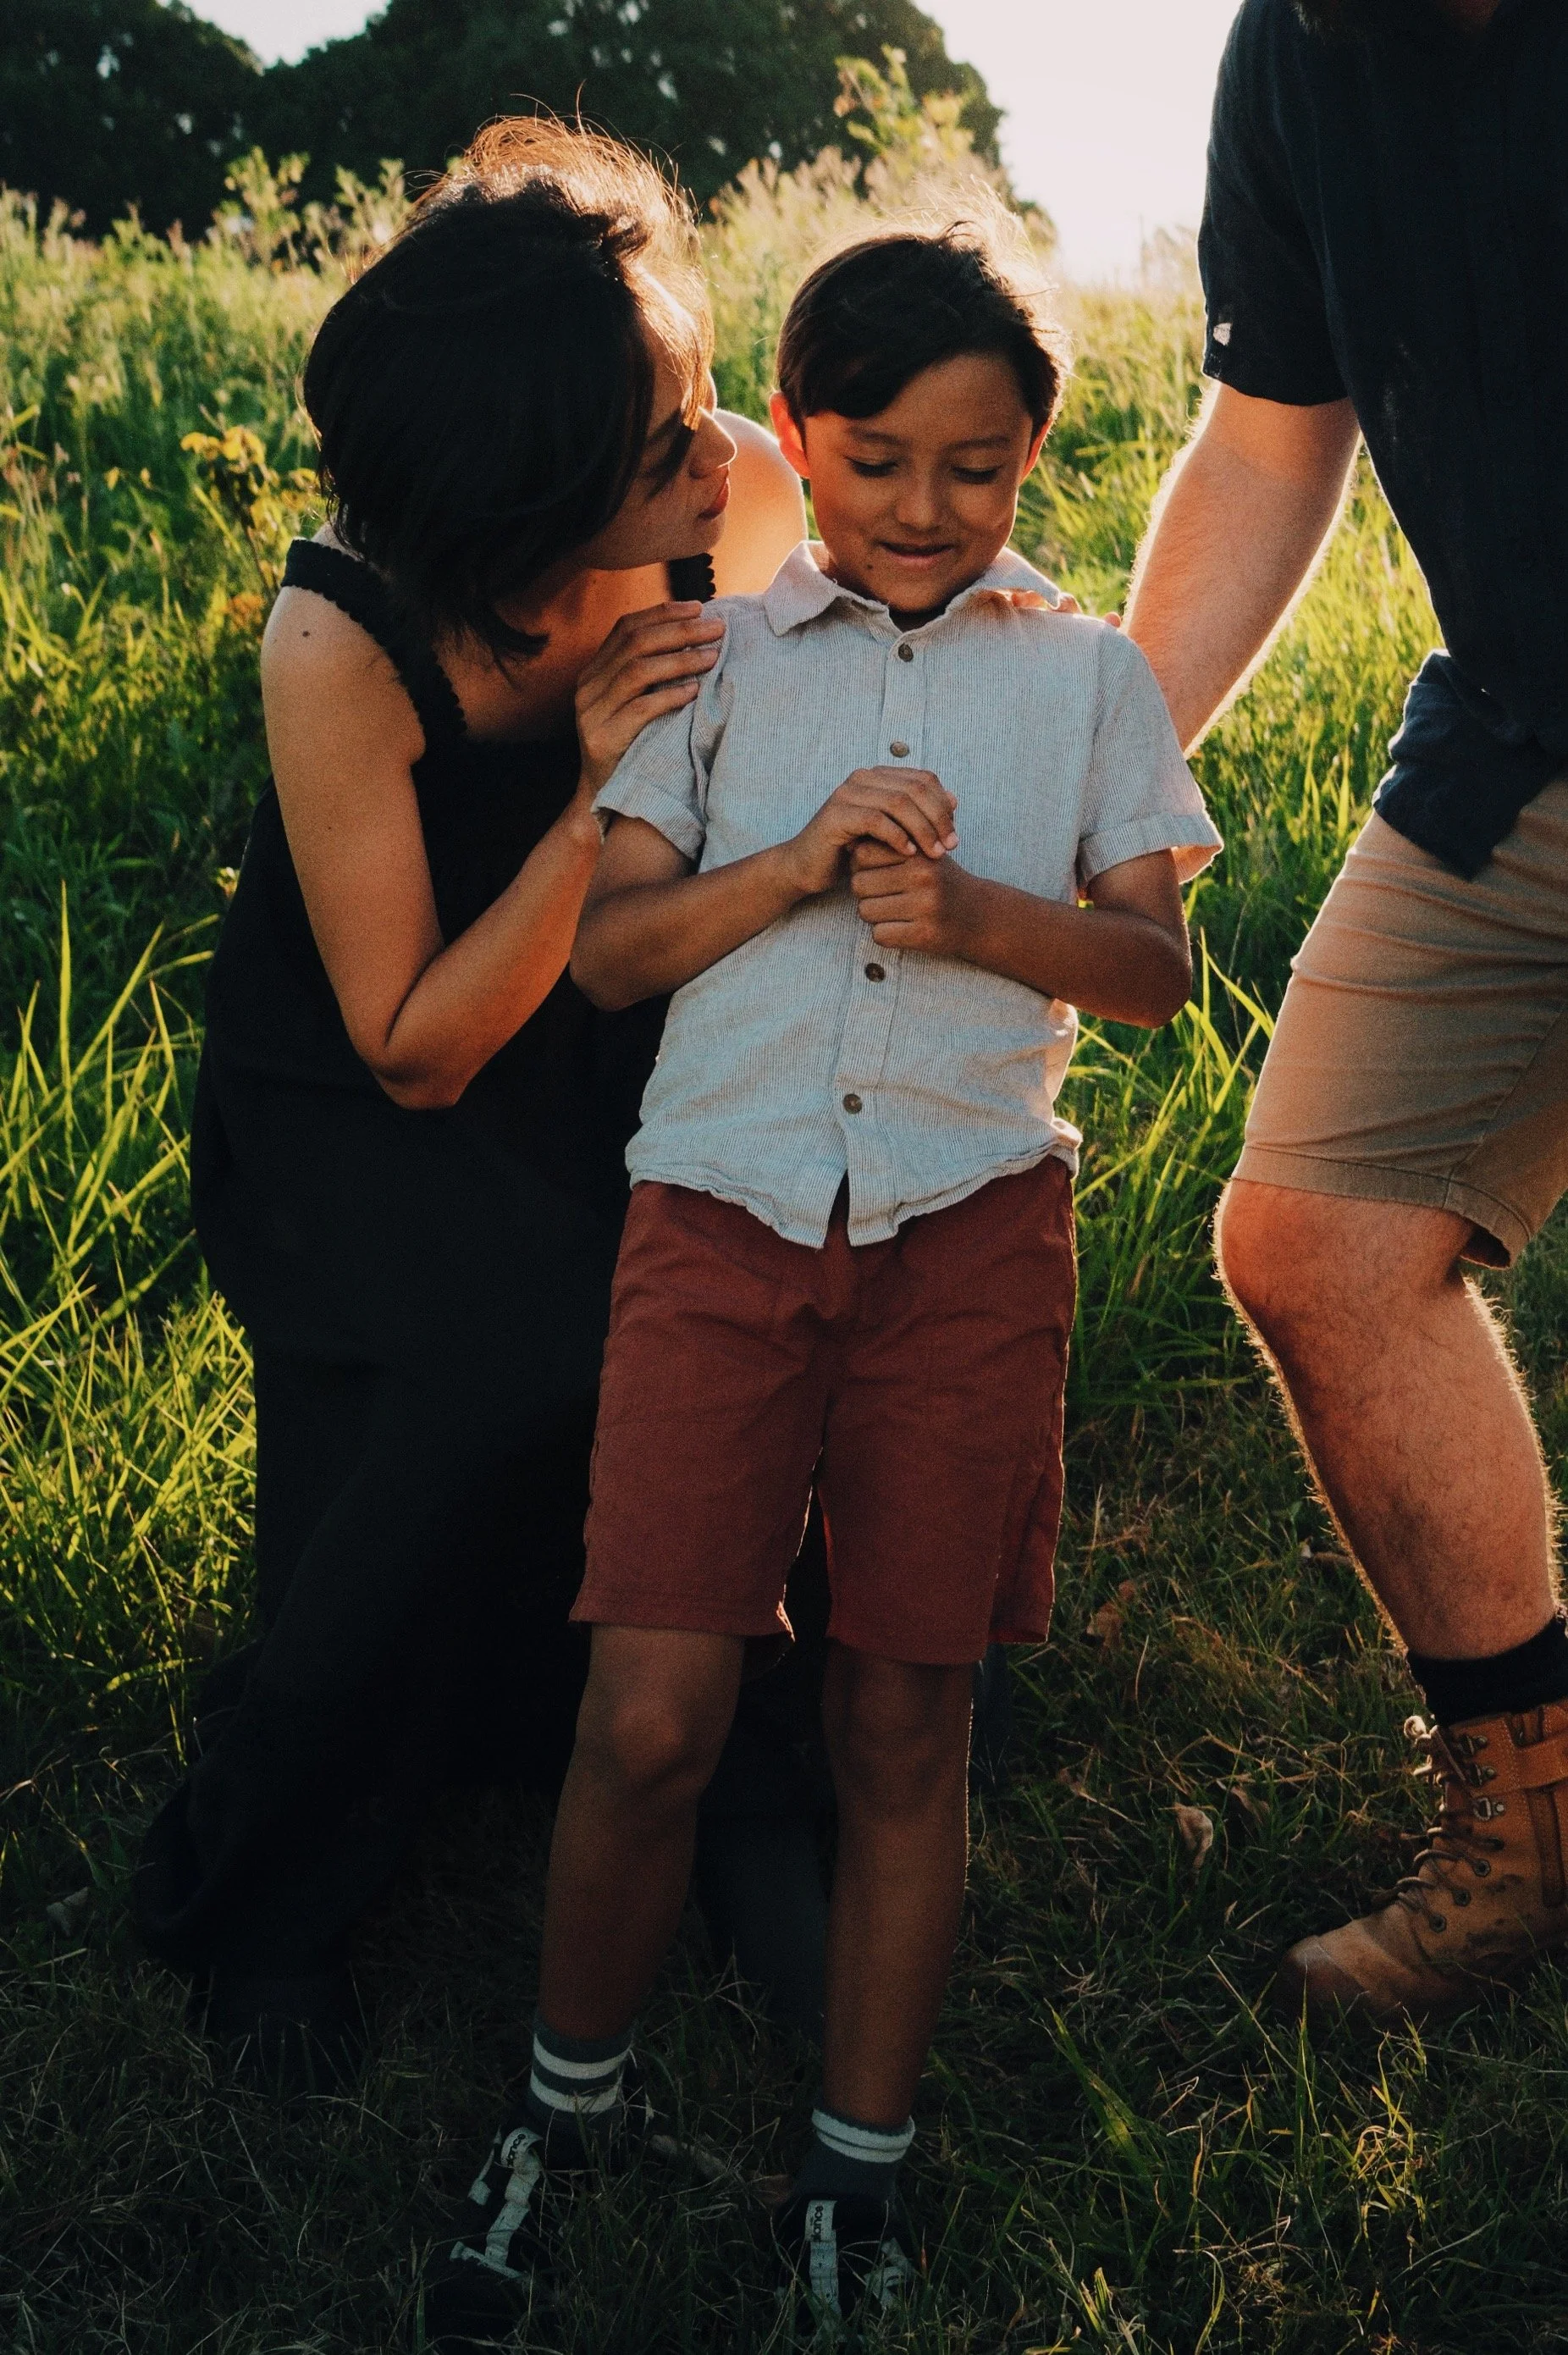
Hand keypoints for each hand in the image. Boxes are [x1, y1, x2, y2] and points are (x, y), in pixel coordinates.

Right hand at [574, 601, 724, 801]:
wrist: (605, 798)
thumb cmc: (631, 746)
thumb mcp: (634, 704)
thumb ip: (648, 674)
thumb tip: (694, 637)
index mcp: (593, 672)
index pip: (626, 627)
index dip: (663, 613)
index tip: (699, 607)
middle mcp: (587, 687)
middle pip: (636, 643)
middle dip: (680, 631)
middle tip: (717, 628)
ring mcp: (592, 712)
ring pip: (638, 671)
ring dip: (680, 660)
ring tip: (713, 657)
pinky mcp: (603, 738)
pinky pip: (640, 709)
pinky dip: (670, 696)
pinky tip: (695, 691)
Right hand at [781, 767, 957, 898]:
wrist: (808, 866)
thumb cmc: (852, 850)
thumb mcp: (891, 831)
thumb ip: (918, 814)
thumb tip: (954, 800)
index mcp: (878, 777)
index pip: (924, 779)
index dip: (944, 806)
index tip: (954, 836)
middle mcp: (862, 778)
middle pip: (915, 789)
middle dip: (937, 819)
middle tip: (949, 847)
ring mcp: (847, 794)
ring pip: (898, 803)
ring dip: (922, 830)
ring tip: (934, 853)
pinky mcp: (836, 815)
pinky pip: (875, 820)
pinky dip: (897, 837)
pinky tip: (909, 854)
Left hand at [849, 836, 983, 957]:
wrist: (979, 916)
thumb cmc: (940, 882)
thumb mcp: (922, 854)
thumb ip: (891, 845)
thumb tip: (848, 845)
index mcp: (920, 853)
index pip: (863, 854)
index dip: (861, 865)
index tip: (875, 872)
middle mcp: (923, 877)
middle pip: (859, 884)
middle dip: (864, 892)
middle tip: (882, 896)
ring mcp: (925, 906)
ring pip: (866, 911)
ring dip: (873, 915)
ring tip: (892, 911)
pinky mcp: (924, 934)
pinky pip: (879, 935)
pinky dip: (884, 934)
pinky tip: (901, 928)